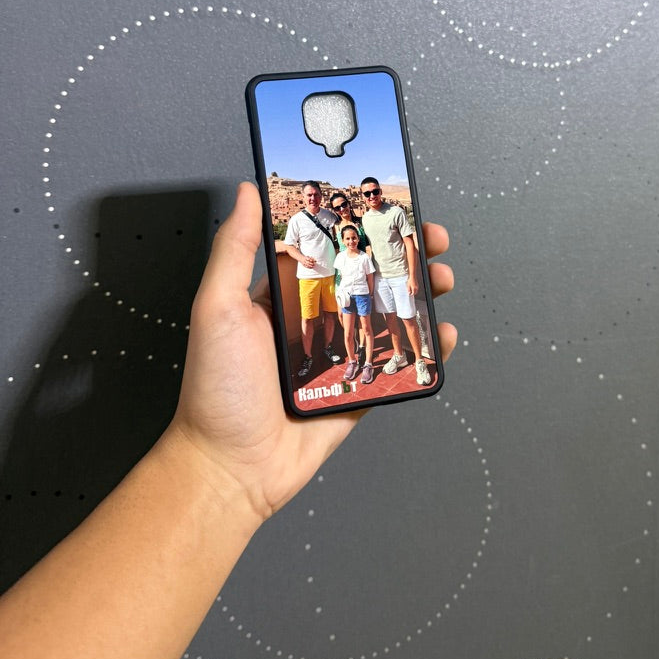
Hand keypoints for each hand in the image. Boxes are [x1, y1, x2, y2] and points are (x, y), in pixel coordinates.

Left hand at [170, 182, 455, 528]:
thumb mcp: (218, 306)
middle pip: (370, 279)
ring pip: (390, 317)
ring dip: (421, 296)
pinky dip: (426, 349)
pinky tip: (443, 335)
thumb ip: (234, 247)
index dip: (363, 229)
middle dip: (403, 257)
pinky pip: (397, 365)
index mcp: (284, 296)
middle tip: (431, 240)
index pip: (331, 250)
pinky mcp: (357, 391)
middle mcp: (315, 321)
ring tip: (441, 280)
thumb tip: (247, 191)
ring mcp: (339, 355)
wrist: (230, 468)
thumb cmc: (215, 388)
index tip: (391, 210)